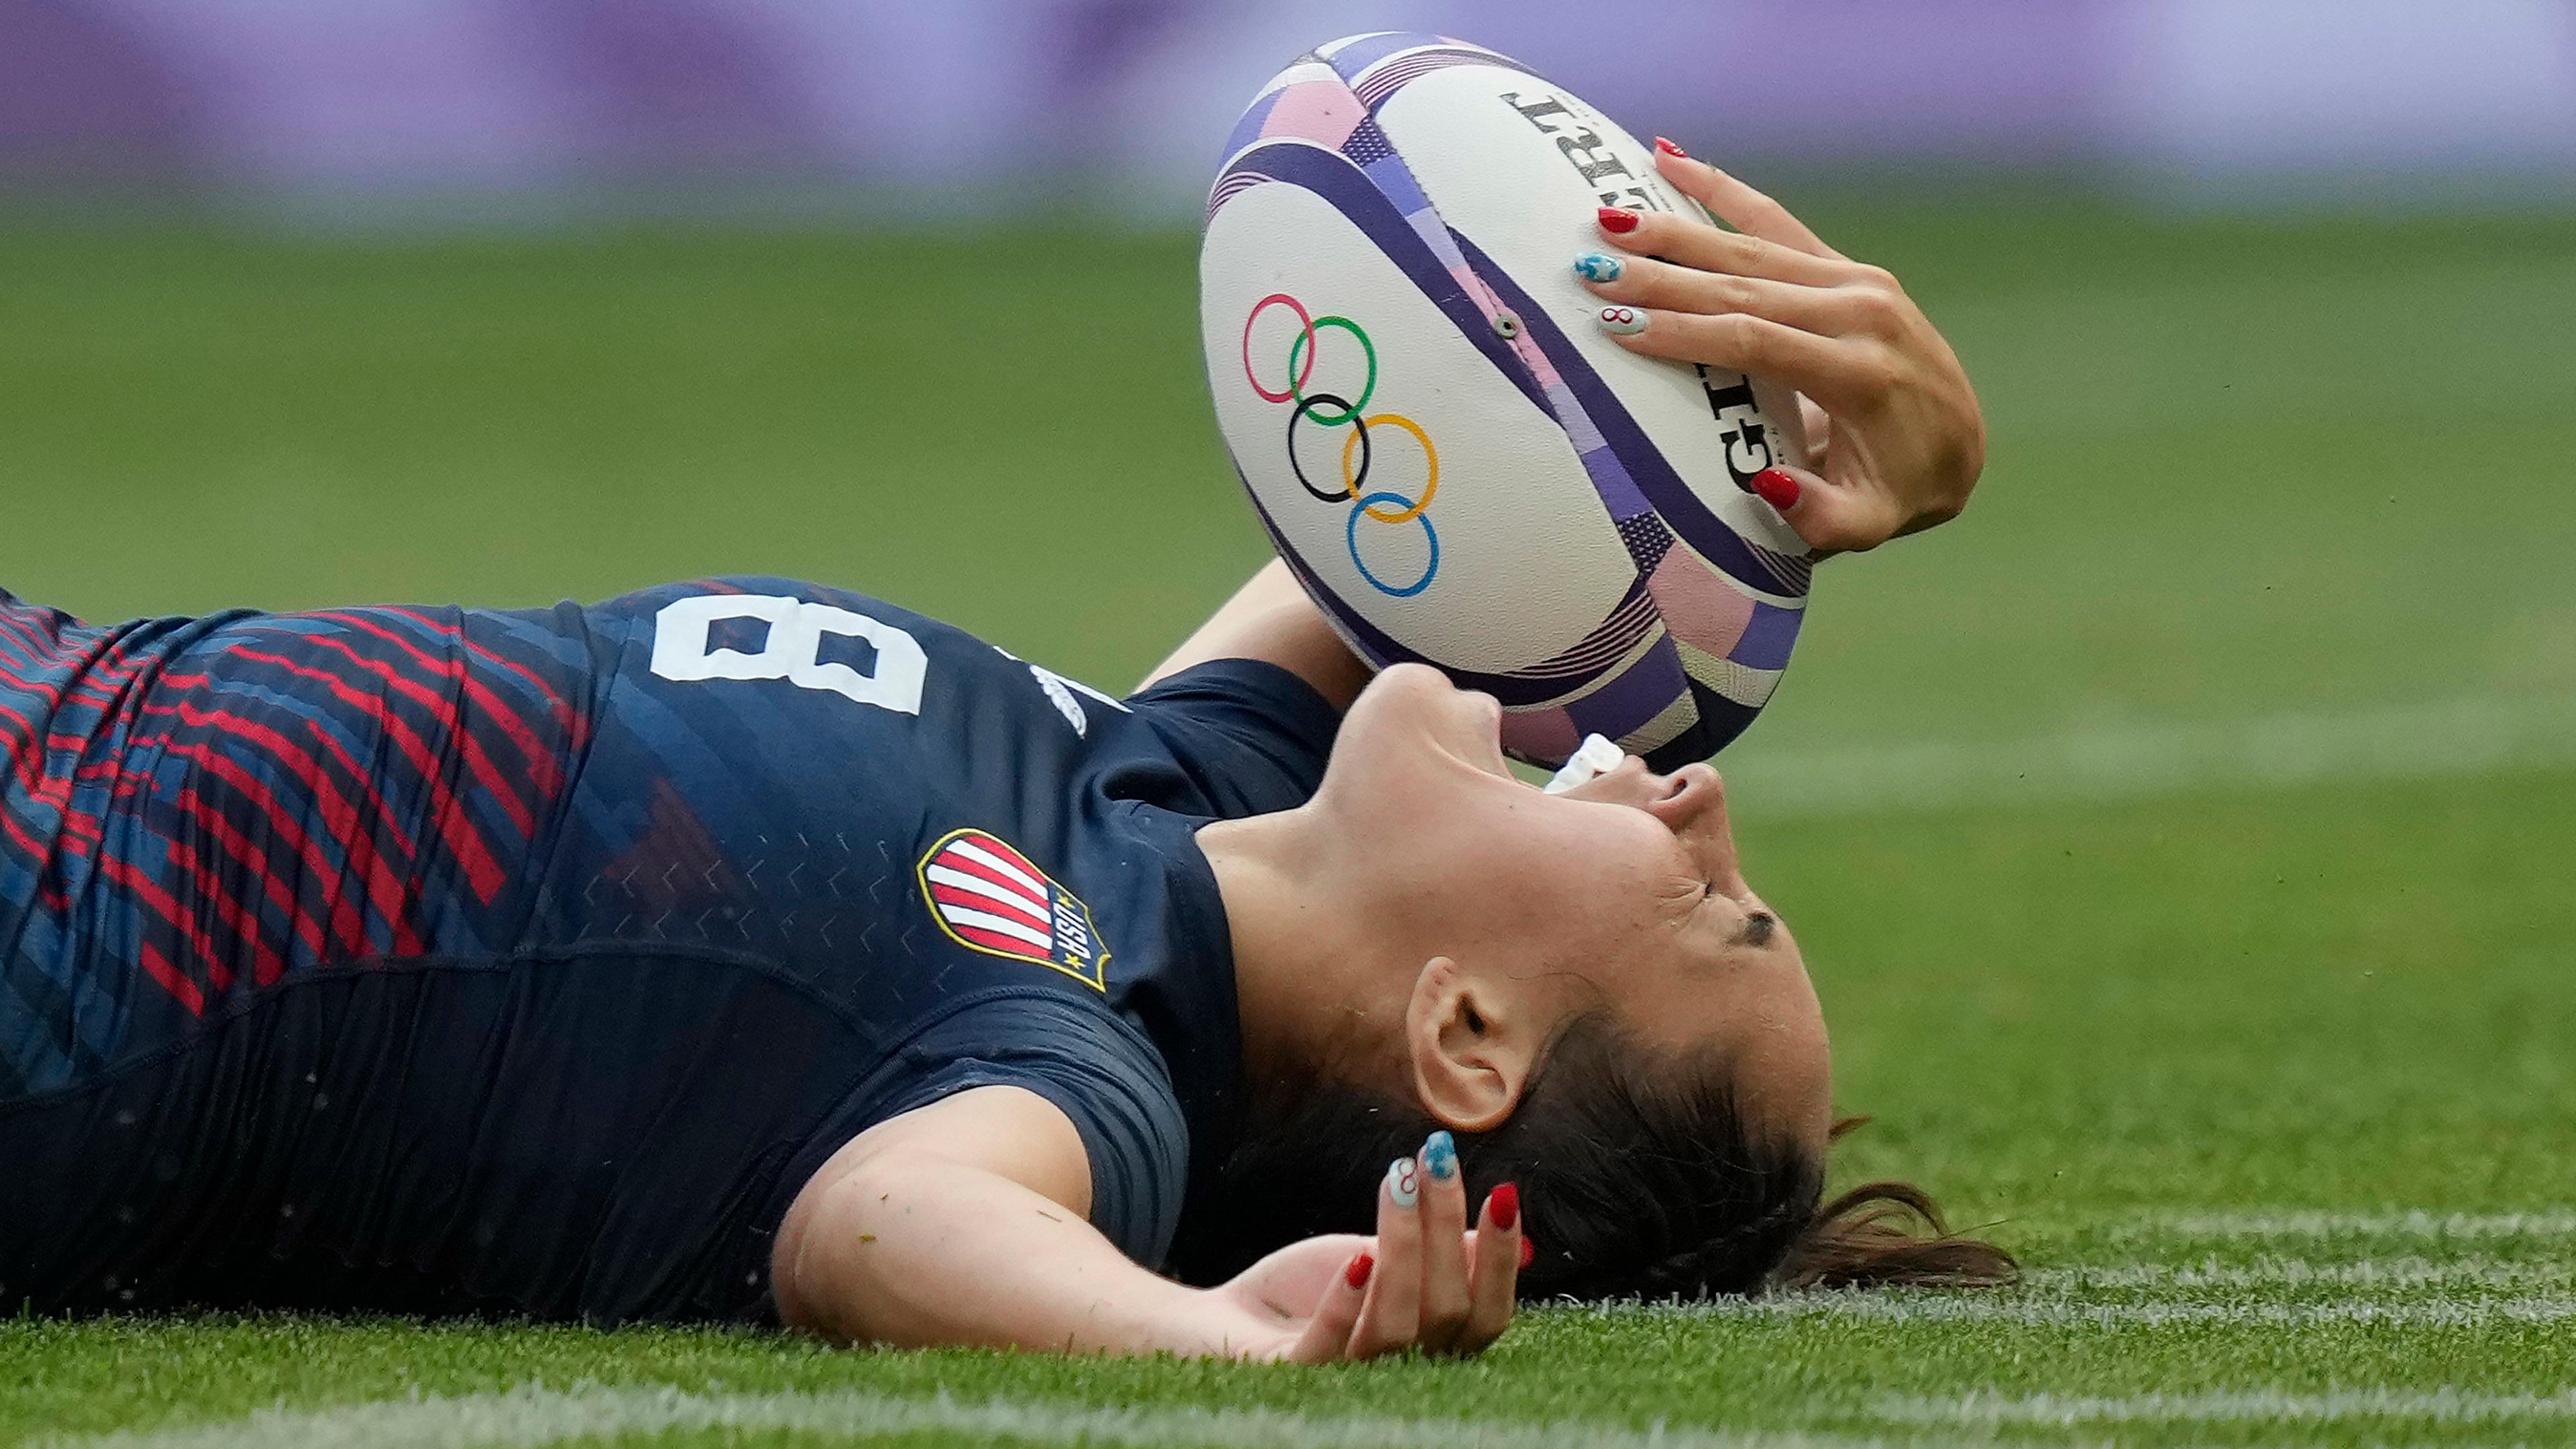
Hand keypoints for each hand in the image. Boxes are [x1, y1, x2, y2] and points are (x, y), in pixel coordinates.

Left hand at [1205, 1134, 1523, 1360]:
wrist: (1230, 1316)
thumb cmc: (1315, 1288)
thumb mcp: (1386, 1261)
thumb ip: (1446, 1259)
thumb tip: (1525, 1246)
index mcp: (1433, 1343)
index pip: (1487, 1314)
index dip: (1501, 1260)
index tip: (1504, 1191)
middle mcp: (1401, 1369)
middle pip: (1447, 1311)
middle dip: (1446, 1227)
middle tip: (1434, 1156)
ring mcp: (1347, 1376)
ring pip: (1397, 1326)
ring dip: (1402, 1245)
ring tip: (1395, 1178)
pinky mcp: (1292, 1373)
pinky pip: (1329, 1348)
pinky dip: (1346, 1303)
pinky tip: (1355, 1257)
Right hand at [1578, 141, 1985, 553]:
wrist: (1960, 444)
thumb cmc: (1896, 491)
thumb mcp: (1867, 523)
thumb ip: (1819, 516)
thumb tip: (1765, 485)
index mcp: (1861, 374)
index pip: (1756, 342)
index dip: (1685, 333)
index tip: (1619, 326)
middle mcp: (1863, 313)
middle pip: (1745, 286)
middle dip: (1663, 276)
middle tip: (1593, 267)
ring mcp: (1859, 281)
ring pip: (1752, 246)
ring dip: (1675, 231)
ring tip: (1609, 217)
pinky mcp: (1850, 268)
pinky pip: (1777, 221)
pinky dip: (1722, 189)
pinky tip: (1671, 158)